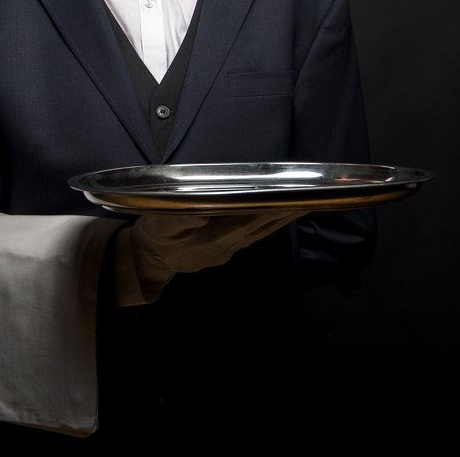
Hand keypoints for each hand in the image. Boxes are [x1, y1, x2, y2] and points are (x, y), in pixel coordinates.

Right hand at [126, 210, 307, 295]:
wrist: (148, 261)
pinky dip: (267, 223)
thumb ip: (179, 221)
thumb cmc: (153, 239)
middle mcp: (227, 245)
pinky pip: (252, 235)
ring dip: (281, 219)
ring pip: (261, 232)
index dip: (274, 210)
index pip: (253, 220)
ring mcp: (227, 250)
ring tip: (301, 205)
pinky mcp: (224, 249)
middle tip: (311, 198)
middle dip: (287, 213)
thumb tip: (203, 214)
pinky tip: (276, 215)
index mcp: (216, 238)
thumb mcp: (159, 227)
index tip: (294, 199)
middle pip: (264, 226)